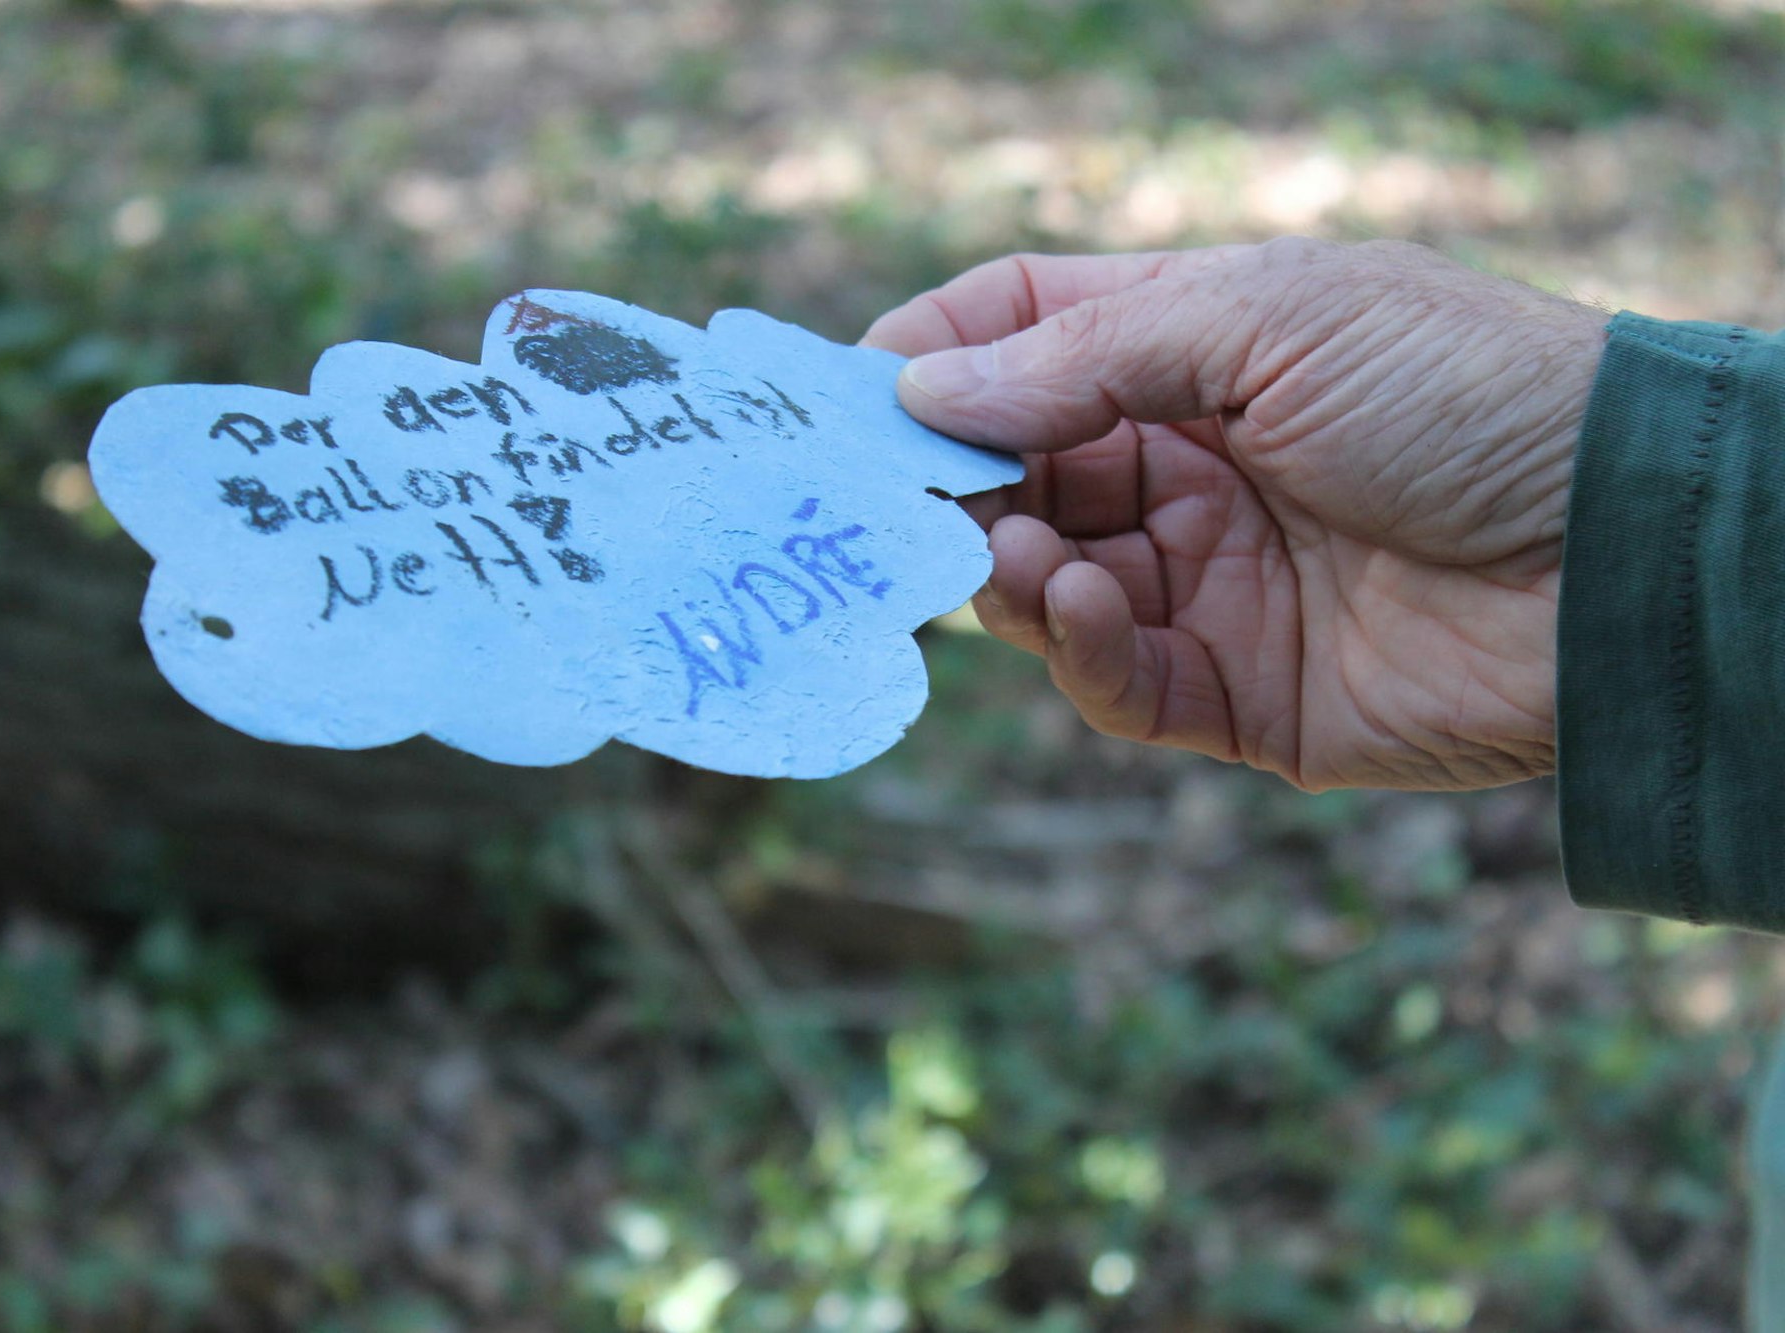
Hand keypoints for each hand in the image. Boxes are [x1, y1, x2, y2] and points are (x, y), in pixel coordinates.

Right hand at [863, 238, 1607, 789]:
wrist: (1622, 555)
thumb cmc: (1468, 394)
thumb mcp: (1272, 320)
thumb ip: (1086, 356)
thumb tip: (922, 390)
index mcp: (1196, 347)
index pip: (1022, 337)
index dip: (930, 359)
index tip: (843, 395)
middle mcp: (1186, 462)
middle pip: (1010, 467)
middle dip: (943, 480)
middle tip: (885, 497)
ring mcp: (1204, 579)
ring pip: (1035, 579)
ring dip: (999, 561)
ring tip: (1003, 545)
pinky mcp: (1230, 692)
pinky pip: (1108, 676)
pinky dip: (1069, 643)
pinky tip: (1071, 597)